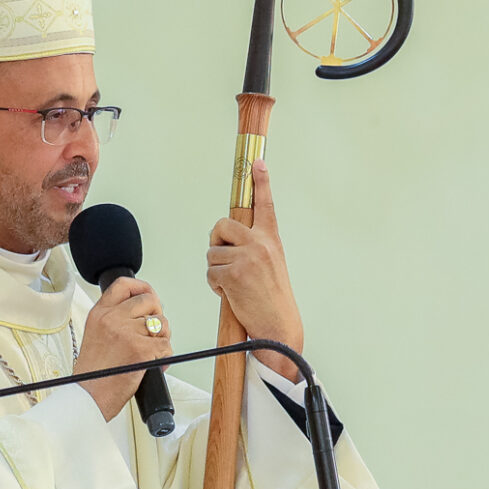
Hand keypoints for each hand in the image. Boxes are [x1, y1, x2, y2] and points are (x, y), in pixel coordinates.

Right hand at [76, 276, 171, 419]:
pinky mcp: (142, 349)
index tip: (148, 295)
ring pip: (161, 324)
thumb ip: (114, 320)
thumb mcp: (95, 336)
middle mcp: (113, 319)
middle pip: (149, 300)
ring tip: (150, 353)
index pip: (124, 285)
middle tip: (153, 333)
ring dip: (162, 339)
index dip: (142, 287)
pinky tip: (153, 365)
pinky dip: (164, 358)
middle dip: (157, 315)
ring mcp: (128, 333)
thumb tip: (141, 314)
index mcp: (100, 314)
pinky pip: (166, 345)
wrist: (89, 396)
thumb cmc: (94, 374)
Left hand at [207, 159, 303, 380]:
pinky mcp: (233, 273)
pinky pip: (211, 272)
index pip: (265, 205)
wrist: (278, 326)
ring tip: (233, 284)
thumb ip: (255, 247)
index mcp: (271, 240)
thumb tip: (228, 239)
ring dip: (216, 270)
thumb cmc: (272, 298)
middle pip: (222, 225)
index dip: (261, 182)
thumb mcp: (271, 265)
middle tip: (224, 258)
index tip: (256, 161)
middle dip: (216, 241)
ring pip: (212, 252)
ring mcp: (247, 257)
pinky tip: (230, 294)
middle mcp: (260, 244)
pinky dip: (215, 285)